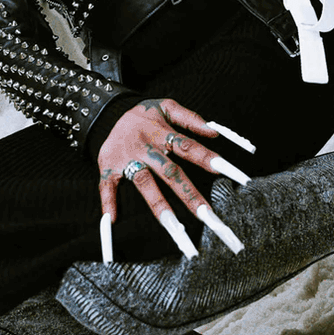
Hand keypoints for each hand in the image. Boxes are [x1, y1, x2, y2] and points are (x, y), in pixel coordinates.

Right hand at [97, 98, 247, 256]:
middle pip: (171, 173)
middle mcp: (147, 148)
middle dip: (190, 194)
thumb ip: (191, 119)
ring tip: (174, 228)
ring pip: (144, 183)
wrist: (107, 111)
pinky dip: (108, 201)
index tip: (226, 172)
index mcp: (161, 134)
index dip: (207, 159)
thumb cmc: (144, 114)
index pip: (189, 148)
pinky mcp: (108, 167)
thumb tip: (215, 133)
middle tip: (208, 215)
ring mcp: (127, 158)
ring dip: (158, 205)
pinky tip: (113, 219)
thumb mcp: (167, 107)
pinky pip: (107, 185)